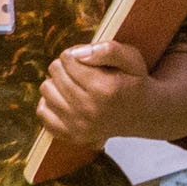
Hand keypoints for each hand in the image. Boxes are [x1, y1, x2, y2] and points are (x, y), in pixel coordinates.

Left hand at [36, 40, 155, 149]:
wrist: (143, 114)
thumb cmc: (134, 81)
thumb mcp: (131, 58)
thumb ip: (107, 50)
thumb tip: (76, 54)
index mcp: (104, 88)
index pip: (67, 58)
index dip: (75, 53)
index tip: (86, 59)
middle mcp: (90, 109)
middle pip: (55, 72)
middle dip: (65, 66)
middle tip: (81, 72)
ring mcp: (79, 125)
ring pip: (46, 89)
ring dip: (57, 83)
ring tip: (74, 85)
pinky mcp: (72, 135)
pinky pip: (42, 112)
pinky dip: (50, 103)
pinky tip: (66, 99)